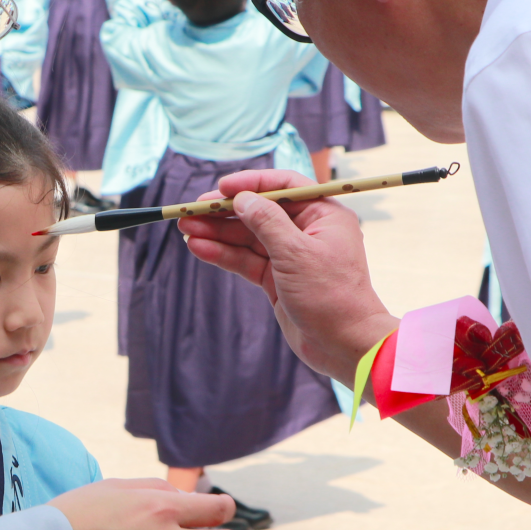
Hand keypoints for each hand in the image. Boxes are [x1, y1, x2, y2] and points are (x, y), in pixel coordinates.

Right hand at [177, 169, 397, 381]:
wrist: (344, 346)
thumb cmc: (331, 296)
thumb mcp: (296, 253)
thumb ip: (267, 222)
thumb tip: (242, 199)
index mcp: (323, 215)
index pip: (283, 186)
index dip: (252, 183)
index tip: (221, 188)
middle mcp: (307, 231)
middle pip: (259, 212)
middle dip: (225, 212)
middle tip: (191, 211)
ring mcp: (290, 257)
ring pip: (248, 238)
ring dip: (217, 234)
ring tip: (186, 230)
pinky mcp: (277, 280)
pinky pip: (246, 261)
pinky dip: (223, 255)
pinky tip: (199, 248)